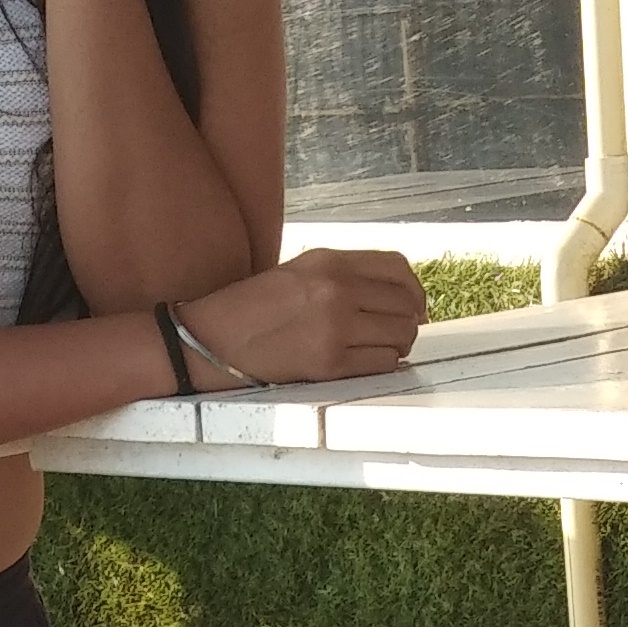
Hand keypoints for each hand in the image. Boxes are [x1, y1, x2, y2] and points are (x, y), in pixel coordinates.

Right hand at [179, 248, 426, 385]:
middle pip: (406, 304)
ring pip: (401, 336)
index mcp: (329, 260)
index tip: (414, 306)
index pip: (398, 268)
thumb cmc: (252, 310)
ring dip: (397, 347)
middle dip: (408, 322)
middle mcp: (336, 288)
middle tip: (395, 335)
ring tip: (376, 350)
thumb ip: (345, 277)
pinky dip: (382, 366)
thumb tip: (398, 299)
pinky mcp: (329, 362)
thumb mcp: (300, 272)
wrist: (212, 340)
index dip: (415, 290)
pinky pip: (382, 363)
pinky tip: (363, 364)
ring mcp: (334, 325)